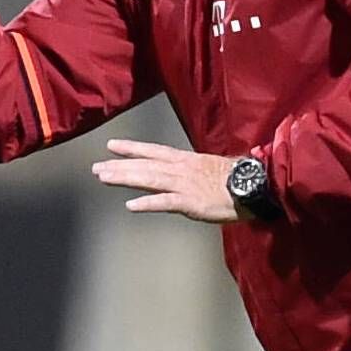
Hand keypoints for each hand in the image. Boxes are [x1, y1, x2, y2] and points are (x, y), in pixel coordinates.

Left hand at [94, 138, 238, 222]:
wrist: (254, 186)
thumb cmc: (234, 180)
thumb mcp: (208, 168)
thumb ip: (189, 170)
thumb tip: (177, 174)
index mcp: (185, 160)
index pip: (153, 151)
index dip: (132, 148)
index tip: (111, 145)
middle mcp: (180, 169)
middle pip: (144, 165)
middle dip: (119, 165)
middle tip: (96, 168)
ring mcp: (184, 184)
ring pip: (149, 179)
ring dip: (125, 178)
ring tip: (103, 178)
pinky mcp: (190, 202)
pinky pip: (165, 202)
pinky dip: (147, 203)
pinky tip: (130, 205)